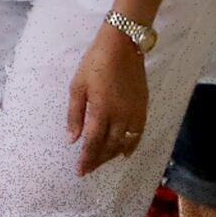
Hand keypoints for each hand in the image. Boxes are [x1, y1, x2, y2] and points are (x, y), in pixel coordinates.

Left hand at [67, 28, 149, 176]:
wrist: (123, 45)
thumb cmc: (95, 62)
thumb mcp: (77, 86)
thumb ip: (75, 114)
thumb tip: (72, 139)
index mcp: (101, 110)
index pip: (93, 142)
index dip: (86, 159)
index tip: (80, 171)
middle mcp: (120, 116)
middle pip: (109, 146)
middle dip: (98, 160)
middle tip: (89, 168)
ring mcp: (134, 112)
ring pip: (124, 143)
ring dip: (112, 155)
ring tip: (102, 160)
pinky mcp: (143, 107)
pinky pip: (138, 134)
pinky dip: (131, 146)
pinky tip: (124, 152)